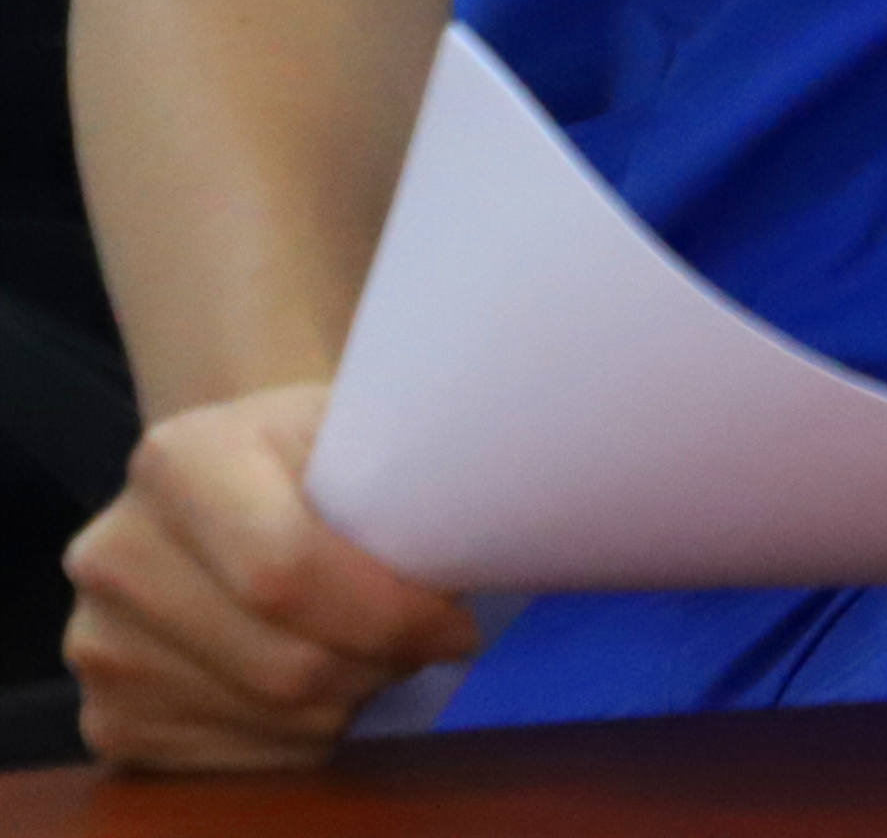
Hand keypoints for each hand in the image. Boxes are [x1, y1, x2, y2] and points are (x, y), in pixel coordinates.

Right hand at [63, 380, 482, 770]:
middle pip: (282, 664)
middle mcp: (114, 553)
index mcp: (178, 460)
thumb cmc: (324, 452)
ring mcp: (98, 643)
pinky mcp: (109, 717)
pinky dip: (304, 739)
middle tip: (425, 642)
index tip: (456, 623)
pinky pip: (234, 762)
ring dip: (350, 702)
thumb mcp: (366, 427)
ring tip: (374, 655)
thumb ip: (409, 480)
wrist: (234, 479)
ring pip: (267, 720)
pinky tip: (323, 689)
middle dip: (381, 666)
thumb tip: (486, 550)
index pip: (286, 573)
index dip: (390, 616)